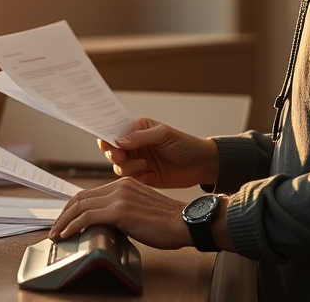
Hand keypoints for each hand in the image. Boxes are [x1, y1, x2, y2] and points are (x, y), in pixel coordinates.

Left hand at [48, 178, 190, 249]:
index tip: (65, 220)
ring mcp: (119, 197)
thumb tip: (104, 224)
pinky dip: (73, 226)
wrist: (184, 222)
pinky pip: (88, 217)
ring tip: (57, 234)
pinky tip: (68, 234)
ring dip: (65, 221)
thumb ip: (121, 211)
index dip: (73, 207)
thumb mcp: (139, 211)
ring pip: (81, 206)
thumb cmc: (166, 222)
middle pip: (81, 197)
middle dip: (64, 214)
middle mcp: (119, 186)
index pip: (89, 193)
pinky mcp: (119, 211)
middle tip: (56, 228)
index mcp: (123, 184)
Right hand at [99, 118, 219, 188]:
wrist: (202, 166)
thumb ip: (141, 137)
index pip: (115, 131)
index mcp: (137, 129)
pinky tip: (152, 175)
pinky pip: (131, 180)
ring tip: (145, 165)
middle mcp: (135, 145)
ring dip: (128, 167)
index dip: (107, 136)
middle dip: (114, 154)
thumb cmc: (185, 144)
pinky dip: (138, 178)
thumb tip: (118, 141)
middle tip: (123, 157)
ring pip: (119, 167)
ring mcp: (138, 161)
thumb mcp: (164, 135)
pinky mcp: (144, 177)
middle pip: (112, 151)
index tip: (107, 143)